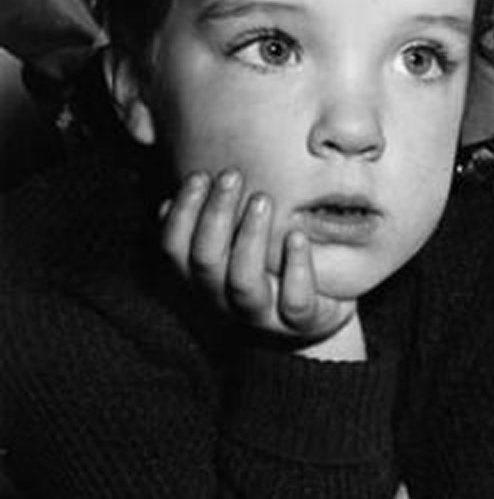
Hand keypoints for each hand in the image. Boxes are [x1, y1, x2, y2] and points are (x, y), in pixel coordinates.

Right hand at [160, 169, 355, 343]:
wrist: (314, 321)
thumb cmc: (270, 272)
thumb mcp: (237, 248)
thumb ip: (213, 224)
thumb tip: (178, 192)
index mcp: (202, 279)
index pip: (174, 249)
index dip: (181, 214)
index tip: (200, 176)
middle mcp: (224, 300)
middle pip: (206, 261)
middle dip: (215, 215)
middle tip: (232, 176)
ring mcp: (262, 315)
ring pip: (243, 281)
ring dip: (249, 237)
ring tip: (262, 199)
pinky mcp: (300, 323)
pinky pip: (295, 302)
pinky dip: (296, 267)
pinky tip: (297, 236)